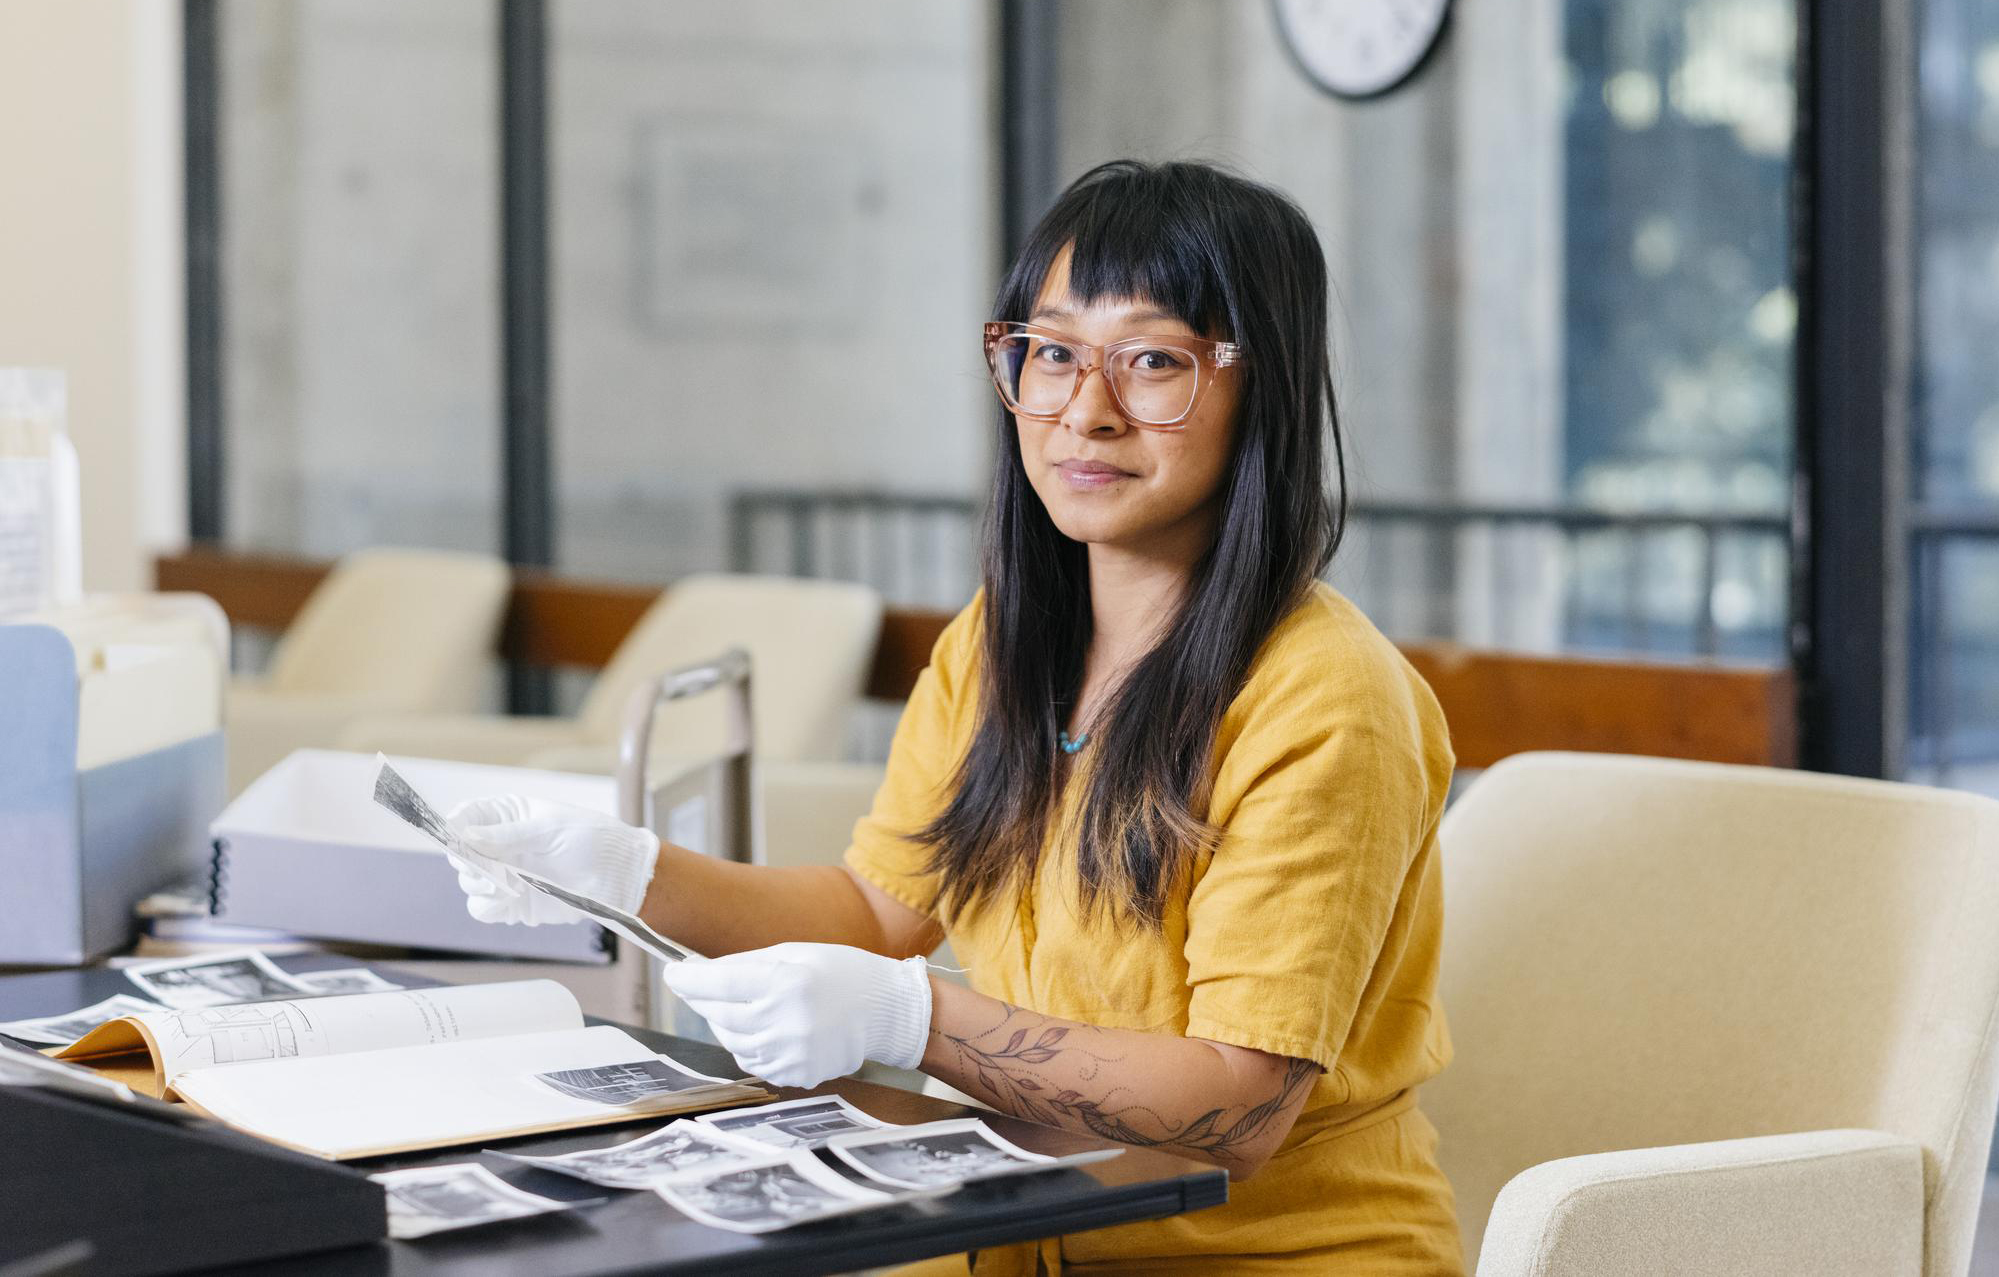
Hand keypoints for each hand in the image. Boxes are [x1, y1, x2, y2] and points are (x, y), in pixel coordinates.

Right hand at [444, 795, 658, 925]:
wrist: (618, 877)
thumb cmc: (592, 840)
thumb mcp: (550, 829)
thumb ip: (509, 834)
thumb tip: (467, 835)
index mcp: (509, 815)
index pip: (468, 816)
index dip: (456, 825)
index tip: (455, 836)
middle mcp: (500, 845)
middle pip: (460, 853)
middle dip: (466, 861)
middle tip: (485, 868)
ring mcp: (504, 874)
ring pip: (468, 882)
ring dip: (479, 884)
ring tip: (508, 884)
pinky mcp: (512, 902)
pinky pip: (482, 908)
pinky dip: (489, 906)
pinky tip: (510, 899)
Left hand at [661, 943, 931, 1088]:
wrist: (885, 1011)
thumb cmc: (840, 973)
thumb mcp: (794, 954)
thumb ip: (746, 965)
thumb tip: (702, 973)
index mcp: (785, 983)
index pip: (718, 984)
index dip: (688, 980)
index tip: (672, 974)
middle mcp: (785, 1021)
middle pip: (719, 1014)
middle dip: (704, 999)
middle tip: (700, 986)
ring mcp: (790, 1052)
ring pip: (732, 1040)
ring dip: (726, 1022)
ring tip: (745, 1005)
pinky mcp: (795, 1073)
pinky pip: (753, 1060)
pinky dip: (748, 1044)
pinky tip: (765, 1027)